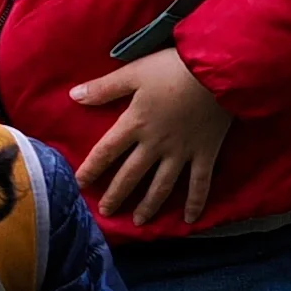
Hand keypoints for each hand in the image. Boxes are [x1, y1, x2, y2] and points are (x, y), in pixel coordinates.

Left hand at [67, 45, 236, 227]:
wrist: (217, 71)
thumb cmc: (173, 68)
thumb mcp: (134, 73)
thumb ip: (104, 88)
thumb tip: (73, 96)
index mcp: (135, 124)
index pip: (106, 151)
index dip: (91, 169)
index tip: (79, 184)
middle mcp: (155, 145)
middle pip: (131, 175)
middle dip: (116, 194)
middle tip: (105, 212)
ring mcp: (181, 153)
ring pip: (161, 185)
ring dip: (148, 205)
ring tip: (139, 221)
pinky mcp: (205, 154)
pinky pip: (199, 183)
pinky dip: (195, 202)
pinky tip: (189, 220)